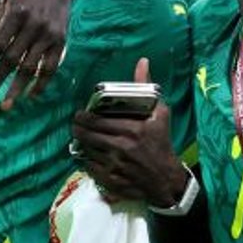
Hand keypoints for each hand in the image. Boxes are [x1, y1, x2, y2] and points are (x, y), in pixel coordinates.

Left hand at [0, 0, 74, 107]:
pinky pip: (51, 67)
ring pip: (31, 68)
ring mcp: (49, 35)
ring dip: (17, 88)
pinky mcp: (61, 40)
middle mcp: (33, 26)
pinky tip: (31, 95)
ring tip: (5, 104)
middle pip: (12, 60)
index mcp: (16, 12)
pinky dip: (41, 83)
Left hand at [69, 59, 188, 205]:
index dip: (83, 117)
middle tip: (75, 124)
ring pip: (87, 151)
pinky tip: (89, 155)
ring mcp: (116, 166)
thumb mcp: (159, 113)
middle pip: (87, 135)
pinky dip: (87, 161)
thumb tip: (142, 61)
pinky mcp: (112, 181)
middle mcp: (122, 148)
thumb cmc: (162, 143)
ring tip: (82, 138)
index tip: (80, 114)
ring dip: (82, 144)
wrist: (167, 180)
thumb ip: (146, 87)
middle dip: (78, 128)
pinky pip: (90, 168)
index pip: (96, 121)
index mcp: (132, 130)